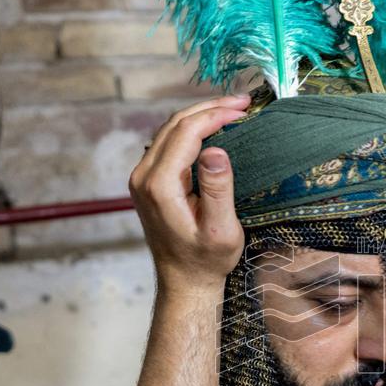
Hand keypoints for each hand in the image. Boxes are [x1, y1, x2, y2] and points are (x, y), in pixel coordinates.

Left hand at [128, 95, 250, 296]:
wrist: (184, 282)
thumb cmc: (206, 261)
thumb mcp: (220, 230)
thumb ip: (218, 190)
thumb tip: (216, 150)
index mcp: (160, 185)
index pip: (186, 132)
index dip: (215, 114)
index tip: (244, 110)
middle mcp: (144, 176)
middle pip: (175, 124)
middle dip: (209, 108)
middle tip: (243, 102)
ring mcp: (142, 178)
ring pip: (170, 130)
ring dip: (200, 116)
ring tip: (232, 110)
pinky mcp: (148, 181)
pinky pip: (168, 143)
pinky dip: (192, 130)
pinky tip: (214, 129)